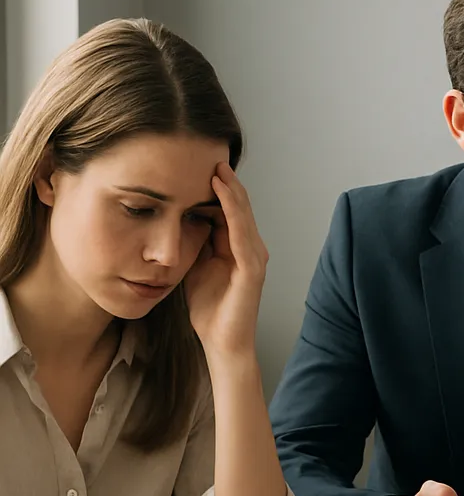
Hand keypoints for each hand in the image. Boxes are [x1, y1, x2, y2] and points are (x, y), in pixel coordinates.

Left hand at [185, 163, 268, 360]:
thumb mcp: (195, 267)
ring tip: (215, 164)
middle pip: (238, 206)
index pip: (228, 209)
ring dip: (230, 187)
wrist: (223, 343)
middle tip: (207, 152)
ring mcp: (254, 258)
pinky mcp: (252, 268)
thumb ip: (194, 243)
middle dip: (225, 180)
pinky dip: (231, 207)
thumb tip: (177, 216)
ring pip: (242, 213)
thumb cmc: (209, 310)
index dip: (215, 186)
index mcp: (238, 248)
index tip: (195, 163)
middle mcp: (251, 248)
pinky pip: (241, 230)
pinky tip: (219, 189)